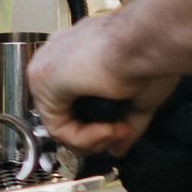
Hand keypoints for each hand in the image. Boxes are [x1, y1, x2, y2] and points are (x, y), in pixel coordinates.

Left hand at [28, 16, 175, 159]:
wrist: (147, 42)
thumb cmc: (148, 55)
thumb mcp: (137, 97)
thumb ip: (124, 123)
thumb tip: (117, 149)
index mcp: (76, 55)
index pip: (72, 100)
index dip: (98, 126)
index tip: (123, 128)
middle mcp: (56, 58)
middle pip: (63, 115)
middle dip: (94, 136)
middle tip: (120, 133)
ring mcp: (46, 68)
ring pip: (59, 126)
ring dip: (92, 140)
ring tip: (116, 130)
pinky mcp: (43, 80)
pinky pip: (57, 128)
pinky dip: (85, 139)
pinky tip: (106, 129)